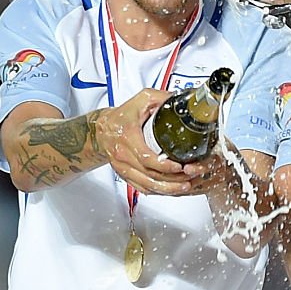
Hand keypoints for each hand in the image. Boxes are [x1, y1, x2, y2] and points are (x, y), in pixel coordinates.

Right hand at [95, 88, 230, 196]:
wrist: (101, 129)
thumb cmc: (122, 116)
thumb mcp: (141, 100)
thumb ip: (161, 98)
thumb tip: (181, 99)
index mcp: (128, 137)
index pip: (146, 158)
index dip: (164, 165)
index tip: (179, 166)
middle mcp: (123, 156)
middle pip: (149, 175)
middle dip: (172, 179)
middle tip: (189, 177)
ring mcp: (123, 168)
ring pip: (146, 185)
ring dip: (167, 189)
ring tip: (184, 186)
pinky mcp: (125, 175)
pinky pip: (141, 188)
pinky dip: (157, 191)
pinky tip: (171, 190)